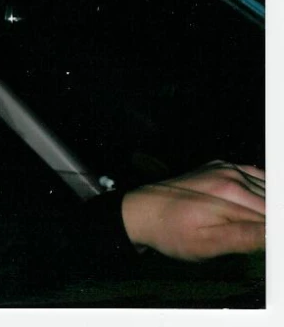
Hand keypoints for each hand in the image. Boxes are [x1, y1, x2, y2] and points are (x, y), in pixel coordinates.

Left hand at [121, 160, 264, 260]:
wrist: (142, 211)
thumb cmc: (171, 232)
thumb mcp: (207, 244)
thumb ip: (246, 238)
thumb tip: (274, 234)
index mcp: (231, 193)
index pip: (274, 213)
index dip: (272, 231)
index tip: (266, 241)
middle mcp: (232, 175)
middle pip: (273, 201)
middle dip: (271, 221)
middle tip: (258, 238)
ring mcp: (226, 168)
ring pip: (268, 188)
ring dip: (267, 208)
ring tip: (251, 227)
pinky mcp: (221, 167)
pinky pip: (254, 176)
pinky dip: (261, 192)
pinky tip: (251, 209)